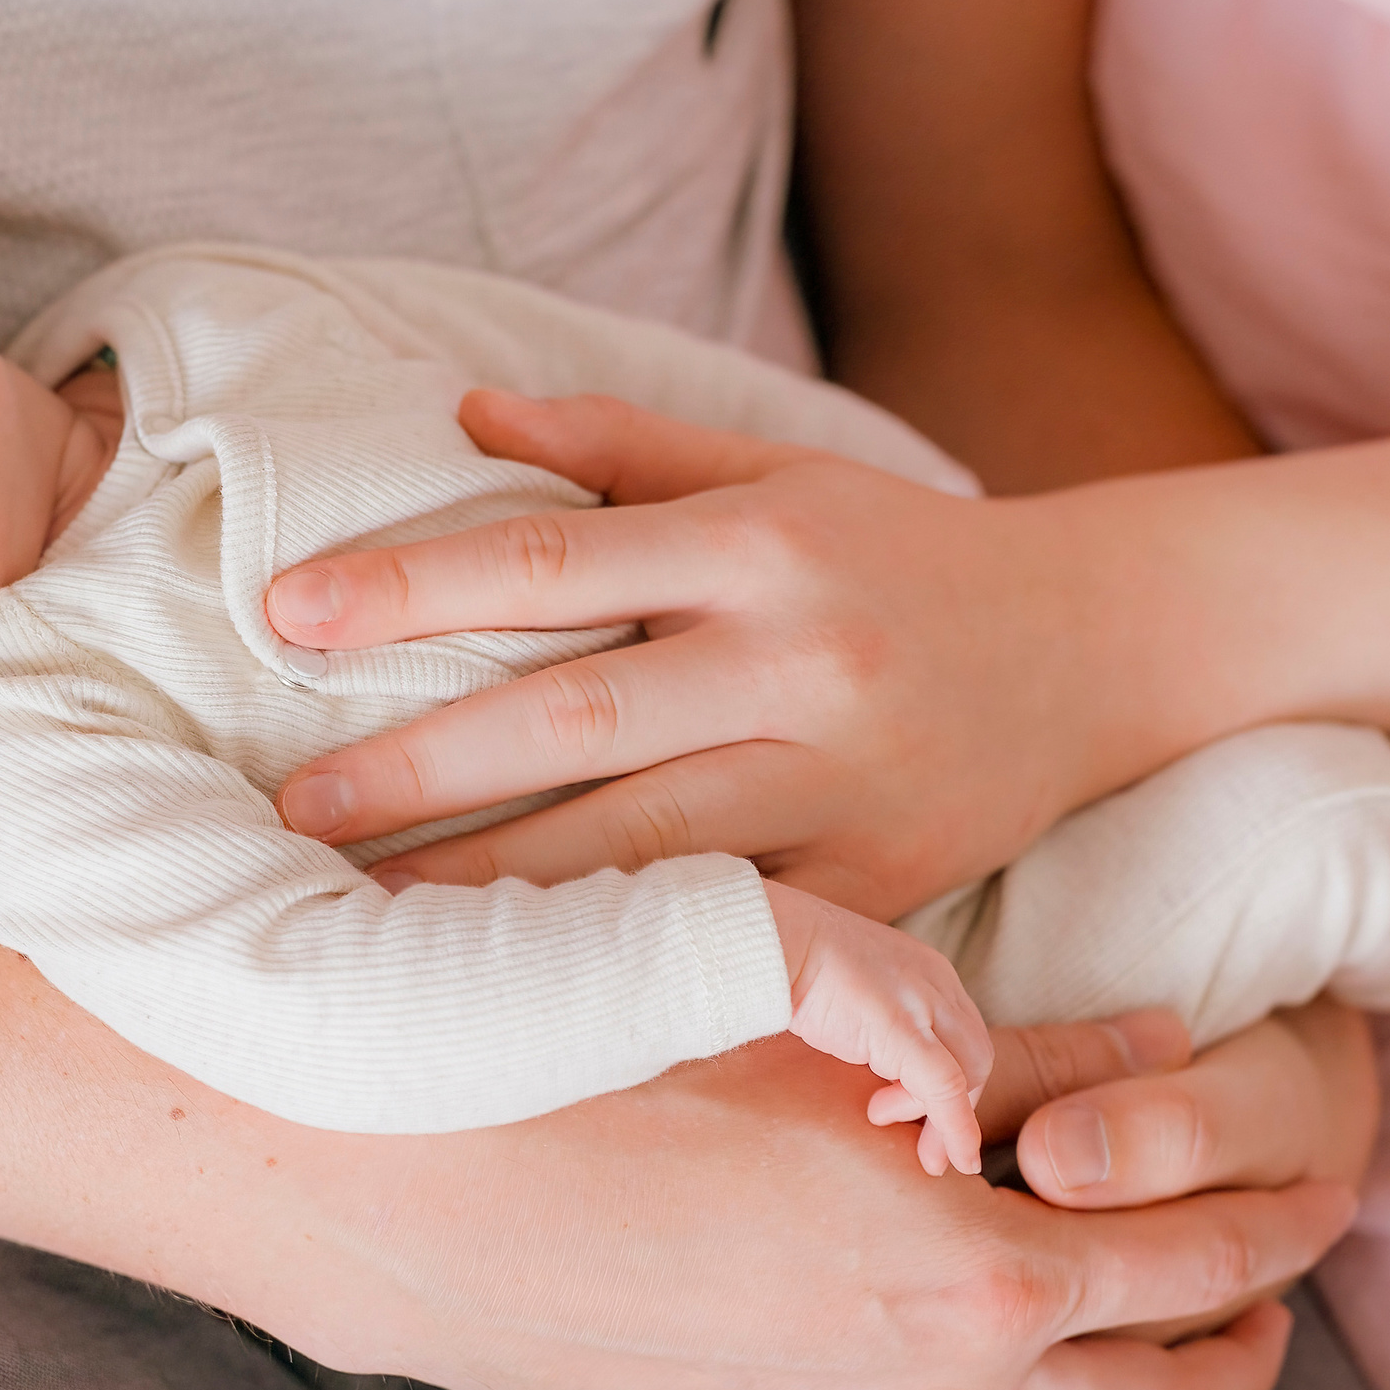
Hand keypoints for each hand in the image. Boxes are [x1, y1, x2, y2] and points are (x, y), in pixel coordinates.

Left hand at [266, 390, 1166, 919]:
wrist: (1103, 642)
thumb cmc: (903, 549)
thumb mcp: (780, 466)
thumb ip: (621, 446)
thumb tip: (463, 412)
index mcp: (760, 539)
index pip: (553, 562)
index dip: (411, 589)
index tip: (287, 614)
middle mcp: (799, 659)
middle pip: (576, 721)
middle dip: (418, 768)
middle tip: (290, 805)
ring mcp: (846, 783)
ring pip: (643, 847)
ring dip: (494, 887)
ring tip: (368, 909)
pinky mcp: (885, 882)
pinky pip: (737, 928)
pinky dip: (628, 954)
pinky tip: (530, 977)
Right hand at [346, 1007, 1360, 1389]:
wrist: (381, 1195)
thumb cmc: (572, 1060)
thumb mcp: (783, 999)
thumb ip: (964, 1024)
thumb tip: (1120, 1035)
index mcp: (957, 1266)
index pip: (1191, 1240)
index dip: (1274, 1178)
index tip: (1314, 1132)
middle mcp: (927, 1378)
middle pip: (1175, 1367)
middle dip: (1256, 1288)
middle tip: (1300, 1216)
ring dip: (1170, 1362)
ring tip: (1208, 1301)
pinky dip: (1050, 1384)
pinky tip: (1022, 1318)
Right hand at [767, 878, 991, 1173]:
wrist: (769, 940)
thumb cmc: (790, 962)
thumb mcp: (849, 991)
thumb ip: (872, 1021)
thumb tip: (865, 1054)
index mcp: (926, 970)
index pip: (960, 1035)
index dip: (951, 1083)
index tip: (924, 1119)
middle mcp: (937, 983)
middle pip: (975, 1057)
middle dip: (958, 1110)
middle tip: (931, 1153)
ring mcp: (923, 1003)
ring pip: (966, 1075)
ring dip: (939, 1118)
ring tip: (879, 1116)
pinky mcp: (903, 1031)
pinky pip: (946, 1089)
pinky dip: (956, 1129)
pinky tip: (956, 1160)